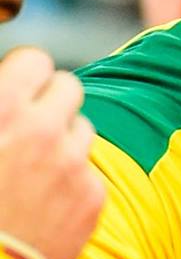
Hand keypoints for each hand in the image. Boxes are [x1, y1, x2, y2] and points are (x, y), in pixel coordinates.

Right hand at [0, 47, 104, 258]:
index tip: (18, 89)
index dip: (26, 74)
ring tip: (32, 165)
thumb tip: (9, 89)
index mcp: (3, 109)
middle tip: (30, 123)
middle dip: (50, 101)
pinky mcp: (93, 197)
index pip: (37, 60)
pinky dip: (72, 179)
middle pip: (70, 87)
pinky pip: (89, 171)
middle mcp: (43, 130)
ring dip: (63, 139)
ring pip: (83, 128)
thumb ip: (0, 107)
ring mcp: (73, 164)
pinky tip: (45, 198)